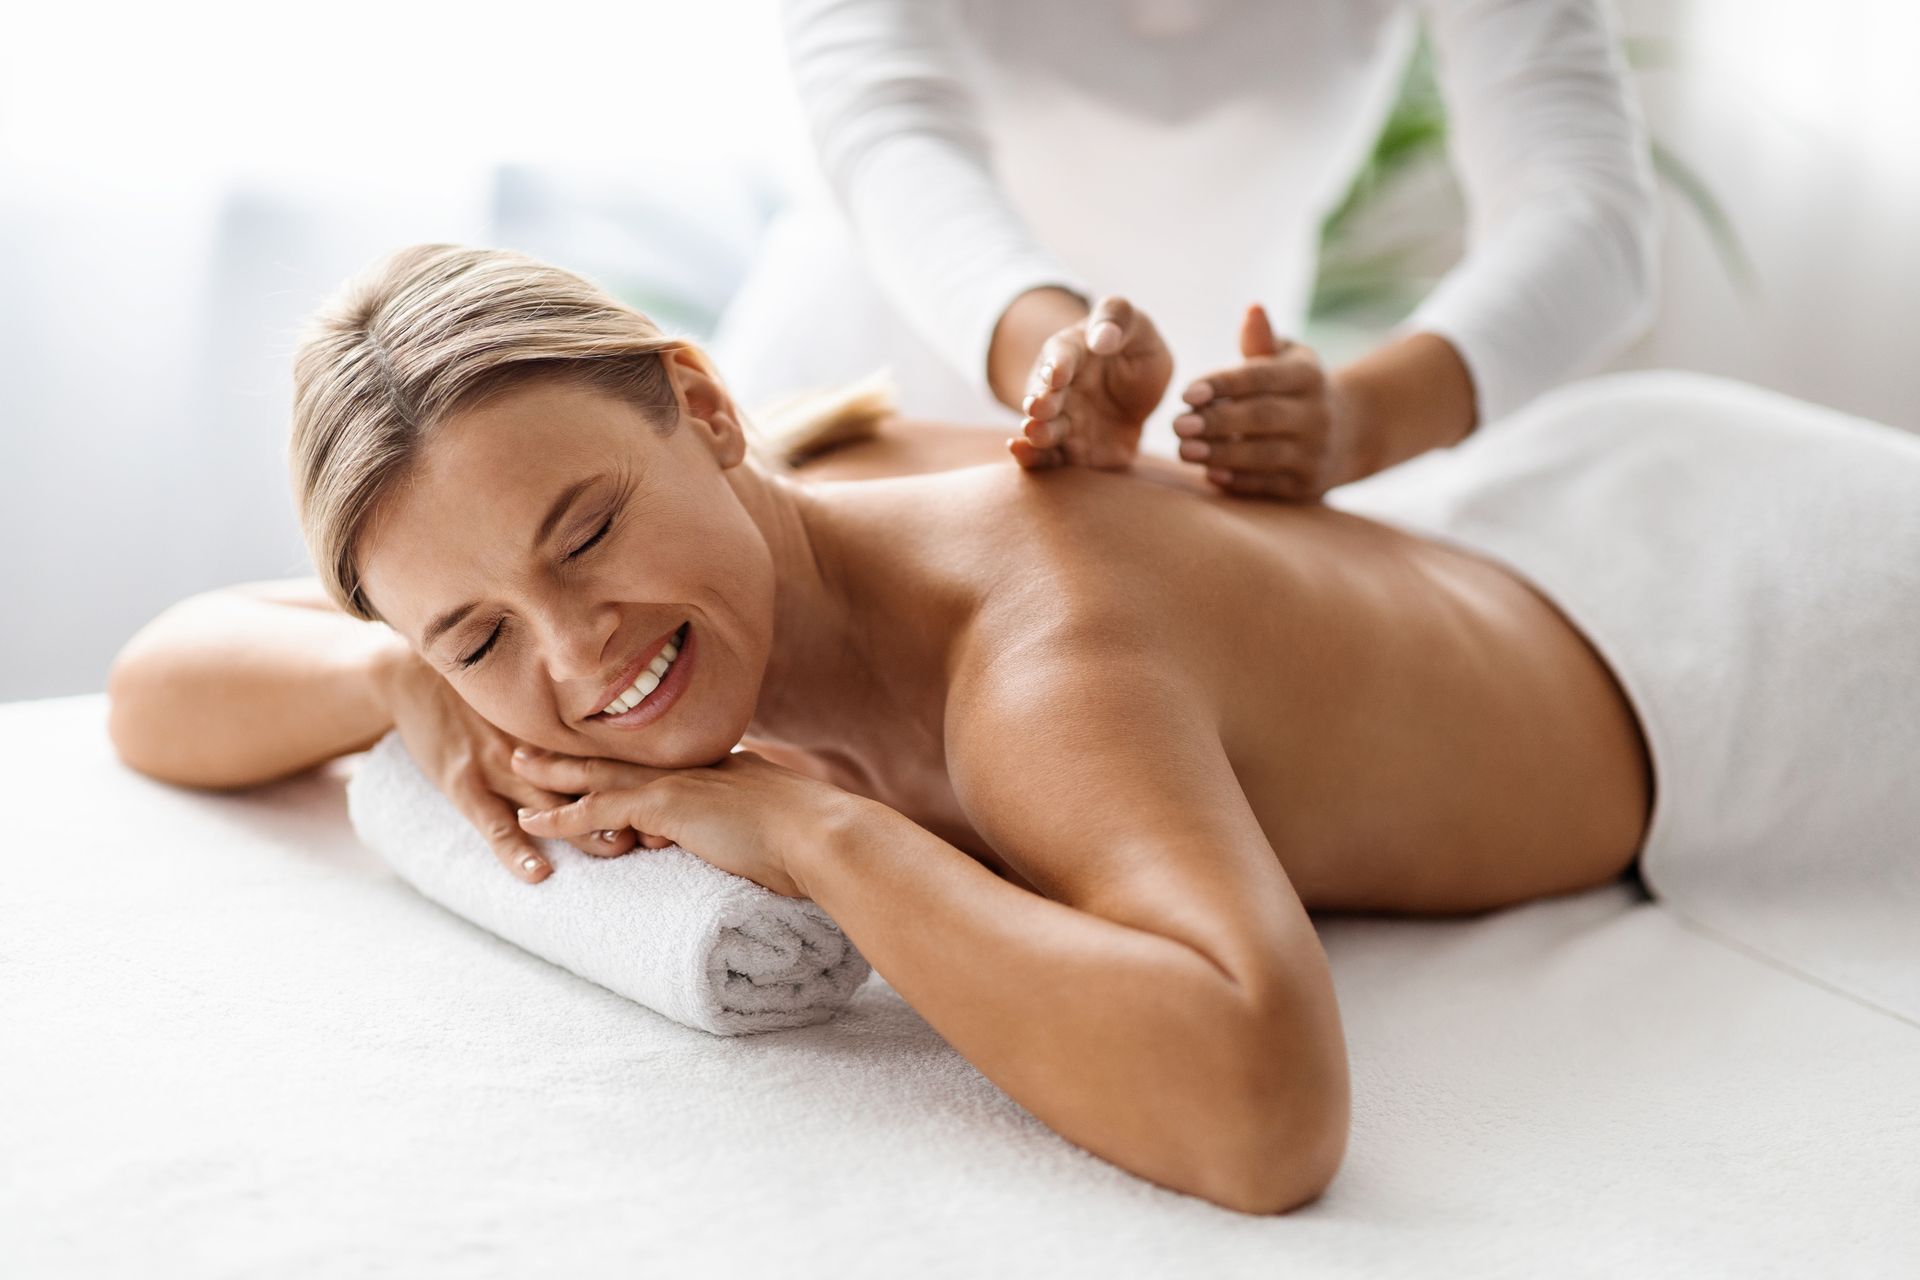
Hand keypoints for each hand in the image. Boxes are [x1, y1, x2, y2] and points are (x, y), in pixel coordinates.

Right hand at [372, 646, 641, 882]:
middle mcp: (534, 746)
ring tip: (616, 847)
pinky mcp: (463, 781)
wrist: (409, 678)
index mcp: (554, 729)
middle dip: (626, 803)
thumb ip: (570, 729)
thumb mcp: (529, 703)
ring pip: (549, 803)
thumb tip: (626, 759)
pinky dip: (516, 848)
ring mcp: (499, 764)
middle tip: (665, 825)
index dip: (645, 775)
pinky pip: (493, 822)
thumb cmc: (478, 698)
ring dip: (583, 827)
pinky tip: (538, 871)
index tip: (685, 793)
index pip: (609, 755)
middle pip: (588, 779)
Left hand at [511, 747, 862, 899]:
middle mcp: (694, 766)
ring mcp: (678, 782)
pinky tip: (529, 820)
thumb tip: (757, 845)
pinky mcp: (665, 807)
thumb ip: (759, 825)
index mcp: (723, 766)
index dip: (625, 753)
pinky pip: (597, 811)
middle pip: (623, 755)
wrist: (822, 836)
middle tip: (536, 738)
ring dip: (553, 772)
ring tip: (514, 766)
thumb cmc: (815, 840)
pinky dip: (561, 815)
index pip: (661, 760)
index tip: (603, 749)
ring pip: (600, 774)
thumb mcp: (782, 825)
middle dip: (578, 748)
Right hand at [1008, 295, 1172, 472]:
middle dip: (1042, 401)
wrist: (1138, 394)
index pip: (1063, 355)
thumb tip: (1102, 338)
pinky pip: (1049, 458)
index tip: (1058, 373)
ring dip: (1037, 431)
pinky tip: (1019, 453)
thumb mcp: (1137, 327)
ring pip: (1044, 428)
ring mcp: (1064, 421)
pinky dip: (1032, 458)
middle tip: (1039, 407)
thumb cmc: (1131, 352)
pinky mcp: (1072, 451)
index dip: (1060, 364)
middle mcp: (1060, 389)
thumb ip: (1118, 319)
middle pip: (1047, 396)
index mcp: (1073, 353)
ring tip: (1034, 432)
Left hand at [1173, 304, 1366, 501]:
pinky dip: (1237, 481)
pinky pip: (1267, 484)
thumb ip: (1262, 340)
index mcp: (1307, 376)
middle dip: (1217, 422)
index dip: (1223, 385)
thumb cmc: (1296, 387)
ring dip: (1220, 454)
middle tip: (1176, 424)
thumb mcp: (1288, 358)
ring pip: (1263, 455)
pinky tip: (1209, 474)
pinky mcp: (1305, 484)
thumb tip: (1253, 309)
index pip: (1261, 378)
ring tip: (1183, 450)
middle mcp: (1316, 414)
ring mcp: (1314, 452)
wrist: (1349, 433)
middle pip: (1262, 417)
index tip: (1186, 393)